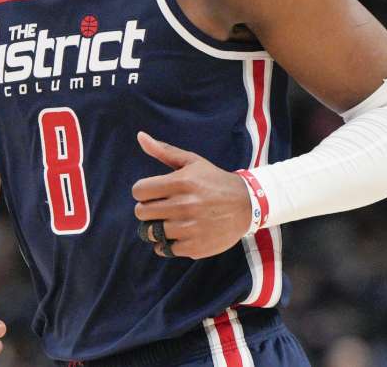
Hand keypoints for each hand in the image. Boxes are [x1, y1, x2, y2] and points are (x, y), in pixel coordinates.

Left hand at [131, 131, 252, 258]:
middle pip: (141, 213)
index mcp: (181, 182)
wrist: (247, 205)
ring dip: (156, 228)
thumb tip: (140, 136)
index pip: (139, 191)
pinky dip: (166, 244)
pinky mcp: (195, 246)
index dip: (142, 192)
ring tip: (168, 222)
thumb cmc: (214, 181)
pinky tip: (176, 235)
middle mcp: (184, 205)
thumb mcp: (192, 162)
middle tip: (160, 208)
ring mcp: (190, 227)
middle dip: (147, 210)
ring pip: (151, 232)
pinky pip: (164, 249)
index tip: (153, 194)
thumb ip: (164, 151)